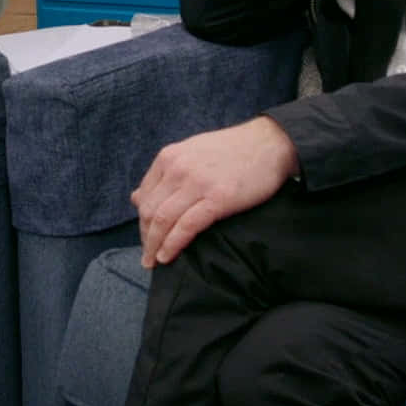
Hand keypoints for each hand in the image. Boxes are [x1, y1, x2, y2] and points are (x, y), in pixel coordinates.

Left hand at [132, 116, 298, 267]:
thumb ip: (164, 175)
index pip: (144, 196)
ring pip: (163, 220)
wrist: (269, 143)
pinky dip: (172, 245)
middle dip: (145, 237)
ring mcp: (197, 183)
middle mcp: (177, 169)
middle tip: (147, 256)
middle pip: (149, 210)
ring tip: (153, 262)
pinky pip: (186, 227)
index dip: (141, 222)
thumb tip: (136, 198)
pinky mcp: (217, 199)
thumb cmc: (232, 151)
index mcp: (169, 157)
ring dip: (154, 245)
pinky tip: (167, 256)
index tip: (146, 237)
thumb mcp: (191, 154)